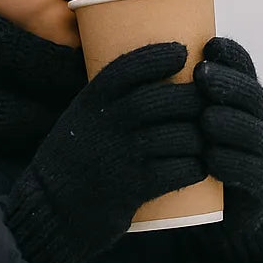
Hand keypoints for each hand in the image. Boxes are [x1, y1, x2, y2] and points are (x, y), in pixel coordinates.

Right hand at [6, 41, 204, 262]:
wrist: (53, 209)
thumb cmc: (76, 157)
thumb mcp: (81, 117)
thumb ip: (110, 98)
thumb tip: (153, 71)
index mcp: (91, 102)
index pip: (128, 68)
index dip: (158, 56)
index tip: (182, 52)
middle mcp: (106, 123)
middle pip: (164, 99)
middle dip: (194, 98)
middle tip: (209, 101)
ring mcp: (121, 156)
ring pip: (180, 135)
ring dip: (201, 136)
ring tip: (208, 136)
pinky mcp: (134, 187)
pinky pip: (179, 170)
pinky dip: (196, 167)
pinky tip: (200, 165)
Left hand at [192, 37, 262, 262]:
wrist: (225, 209)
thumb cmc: (198, 150)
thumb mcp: (192, 117)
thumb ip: (175, 90)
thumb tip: (130, 51)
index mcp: (243, 99)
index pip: (244, 68)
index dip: (231, 55)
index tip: (208, 45)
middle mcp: (259, 121)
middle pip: (252, 96)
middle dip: (229, 84)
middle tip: (201, 77)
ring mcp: (262, 154)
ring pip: (253, 133)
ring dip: (230, 123)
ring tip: (206, 119)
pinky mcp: (257, 187)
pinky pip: (249, 172)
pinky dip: (230, 164)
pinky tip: (211, 160)